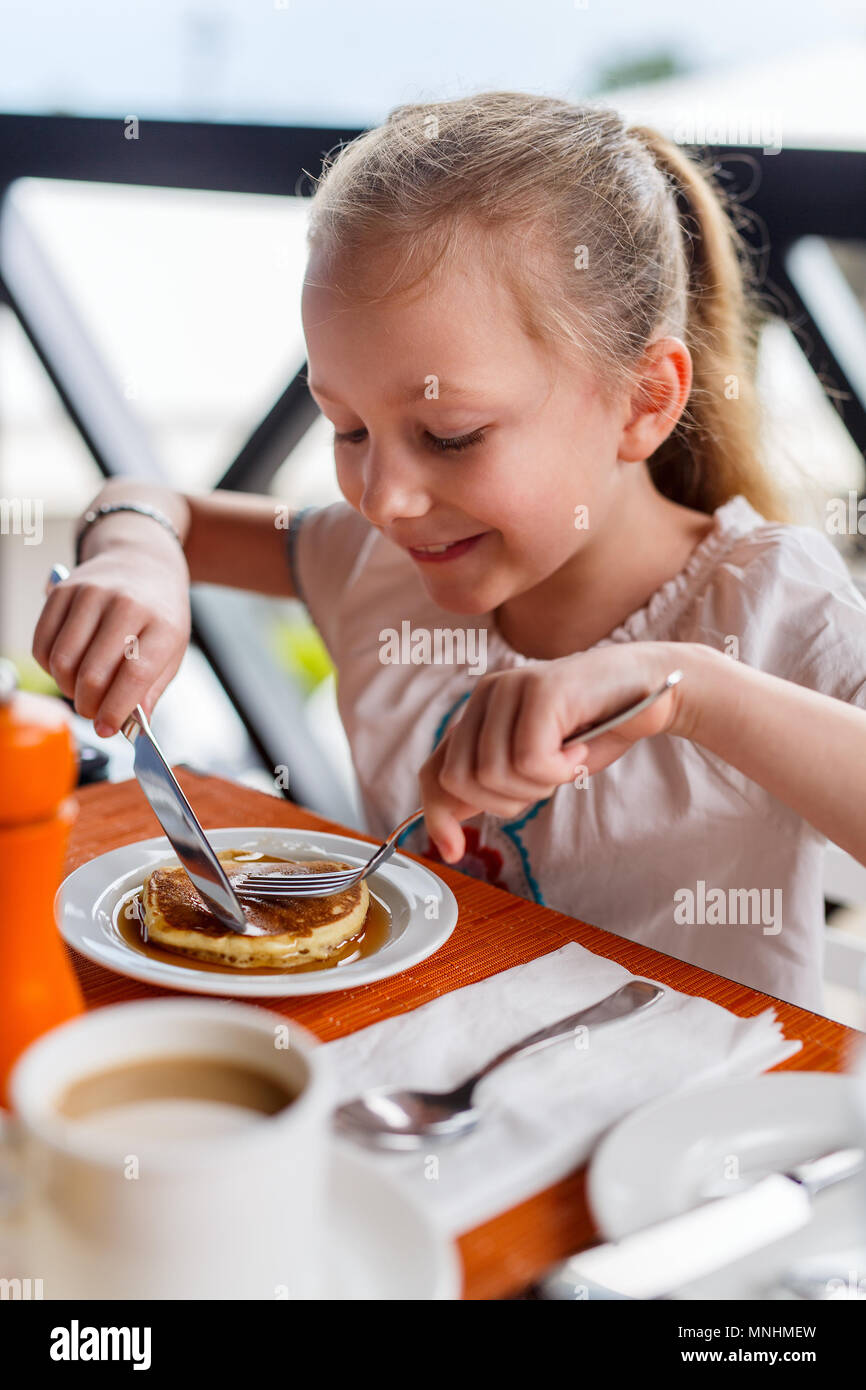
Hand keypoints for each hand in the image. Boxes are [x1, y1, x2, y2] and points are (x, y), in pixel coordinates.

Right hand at [31, 539, 190, 736]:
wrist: (143, 562)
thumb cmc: (159, 613)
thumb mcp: (172, 650)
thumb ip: (151, 689)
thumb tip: (132, 724)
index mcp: (162, 623)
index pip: (135, 674)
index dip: (116, 708)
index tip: (108, 728)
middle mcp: (126, 604)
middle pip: (93, 673)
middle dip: (89, 705)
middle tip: (94, 712)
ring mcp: (92, 594)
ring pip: (63, 661)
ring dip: (67, 688)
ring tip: (82, 691)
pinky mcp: (63, 590)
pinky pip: (42, 643)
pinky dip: (49, 667)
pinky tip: (67, 668)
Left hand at [417, 643, 686, 860]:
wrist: (650, 692)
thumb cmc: (594, 732)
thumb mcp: (534, 768)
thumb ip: (491, 786)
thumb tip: (446, 834)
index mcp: (478, 715)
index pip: (434, 771)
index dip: (438, 815)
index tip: (454, 851)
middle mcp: (486, 696)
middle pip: (459, 780)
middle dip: (505, 802)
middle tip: (547, 783)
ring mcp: (509, 688)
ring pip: (492, 773)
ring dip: (538, 786)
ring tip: (566, 763)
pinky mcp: (538, 690)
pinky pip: (528, 760)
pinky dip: (558, 772)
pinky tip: (578, 752)